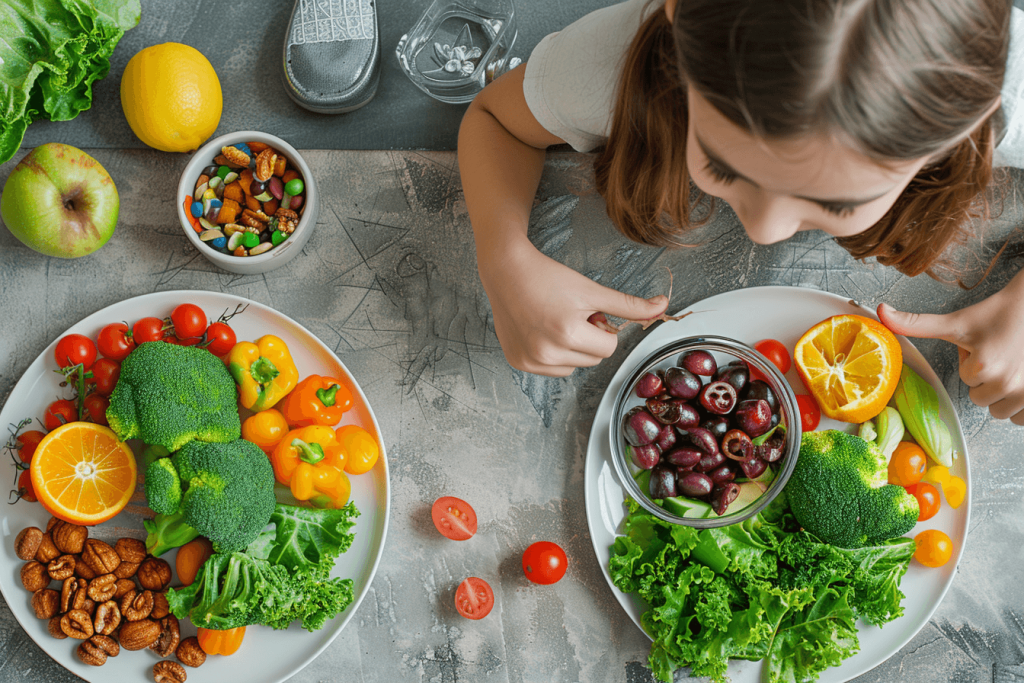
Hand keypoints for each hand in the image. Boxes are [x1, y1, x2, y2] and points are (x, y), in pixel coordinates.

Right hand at [480, 241, 667, 375]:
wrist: (506, 271)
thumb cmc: (548, 276)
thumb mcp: (592, 289)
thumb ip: (629, 304)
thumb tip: (663, 306)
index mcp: (568, 335)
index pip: (609, 347)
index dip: (603, 327)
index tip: (588, 311)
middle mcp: (547, 353)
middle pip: (592, 359)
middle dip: (588, 338)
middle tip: (569, 314)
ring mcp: (530, 361)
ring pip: (573, 366)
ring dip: (571, 348)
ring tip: (554, 321)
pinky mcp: (519, 362)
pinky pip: (552, 368)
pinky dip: (552, 353)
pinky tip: (541, 330)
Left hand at [878, 271, 1023, 424]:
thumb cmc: (997, 314)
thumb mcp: (955, 322)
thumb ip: (916, 323)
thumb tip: (881, 311)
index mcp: (983, 367)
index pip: (966, 381)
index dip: (972, 362)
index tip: (982, 345)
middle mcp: (1008, 383)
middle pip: (981, 399)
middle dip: (986, 379)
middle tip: (995, 355)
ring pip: (1001, 411)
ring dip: (1003, 393)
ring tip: (1010, 365)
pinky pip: (1021, 419)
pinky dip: (1020, 404)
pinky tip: (1021, 380)